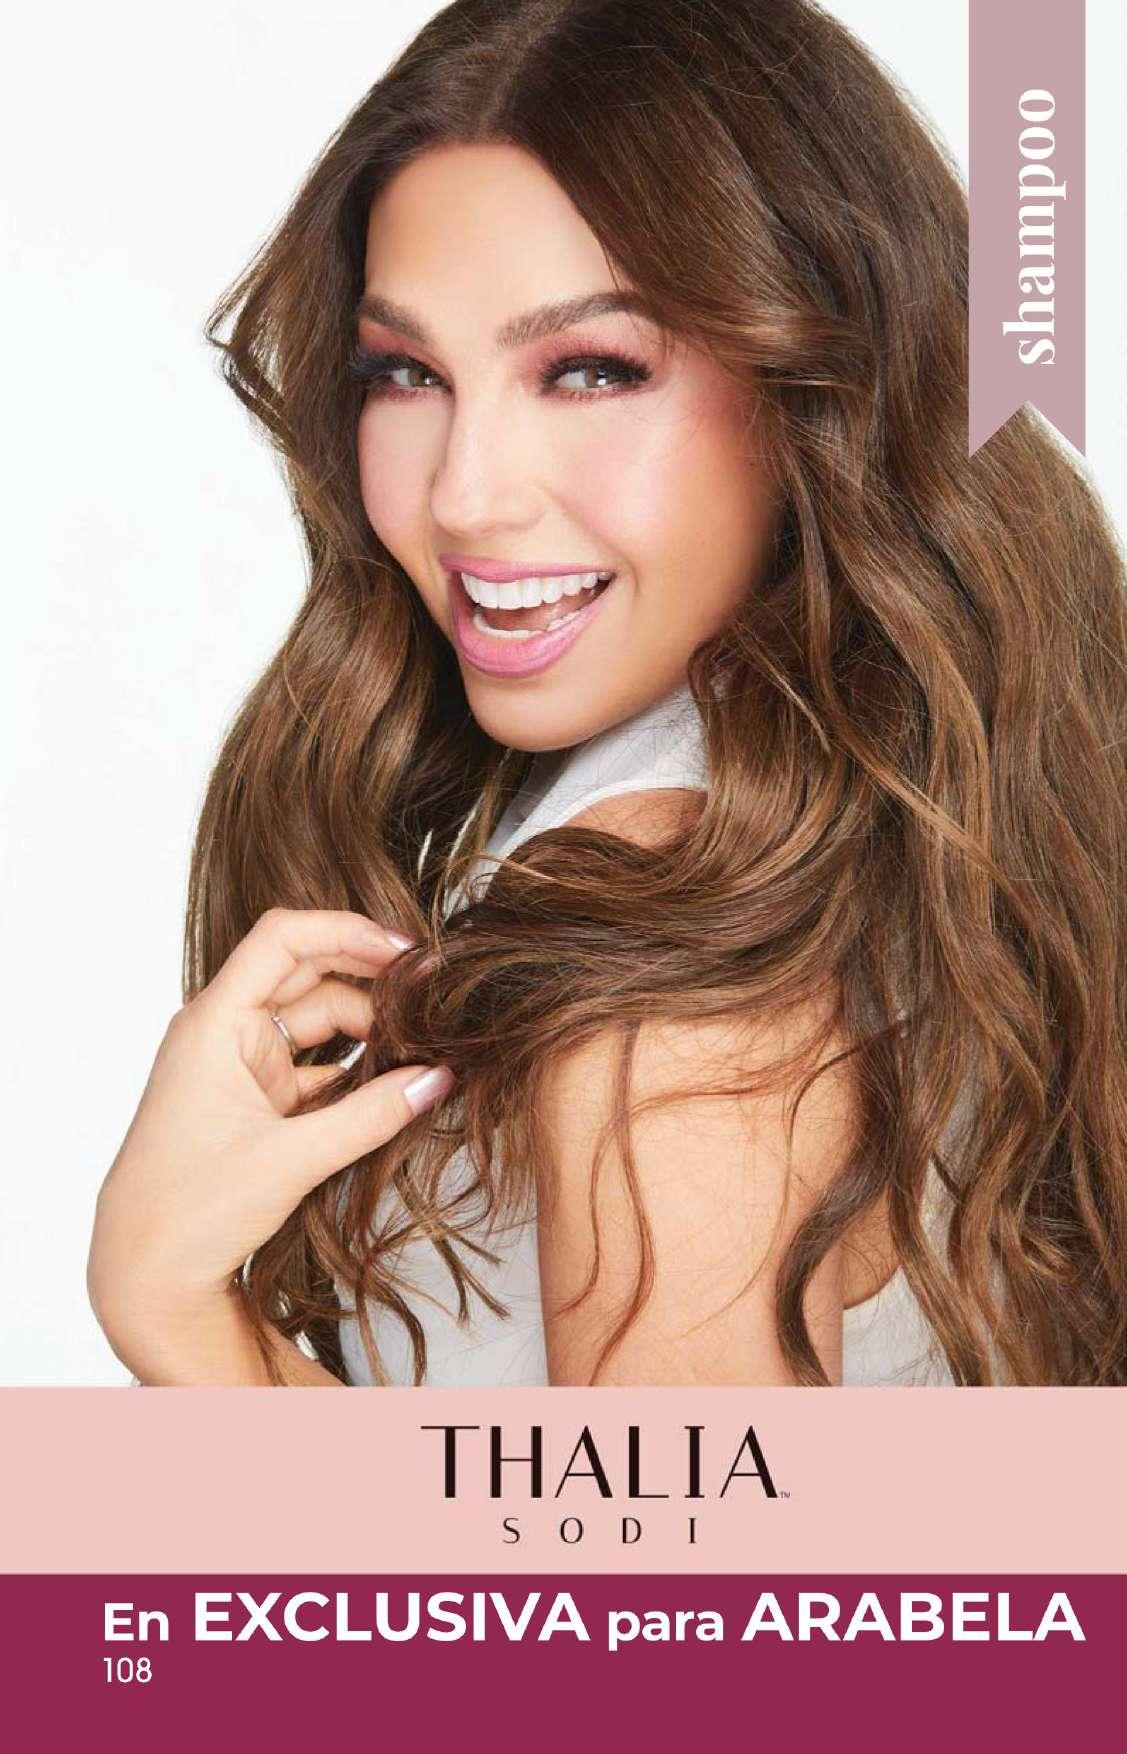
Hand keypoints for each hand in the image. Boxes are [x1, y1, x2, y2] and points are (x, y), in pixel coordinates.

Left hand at [87, 907, 454, 1364]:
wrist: (144, 1275)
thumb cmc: (190, 1212)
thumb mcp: (292, 1160)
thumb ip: (372, 1116)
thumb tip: (438, 1078)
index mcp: (213, 1023)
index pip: (283, 939)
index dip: (346, 931)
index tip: (403, 951)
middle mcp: (223, 1032)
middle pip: (307, 973)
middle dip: (368, 979)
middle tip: (427, 995)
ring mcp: (239, 1065)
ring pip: (315, 1020)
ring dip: (366, 1029)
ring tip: (421, 1045)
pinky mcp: (255, 1101)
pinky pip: (313, 1065)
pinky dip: (354, 1070)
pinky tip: (395, 1083)